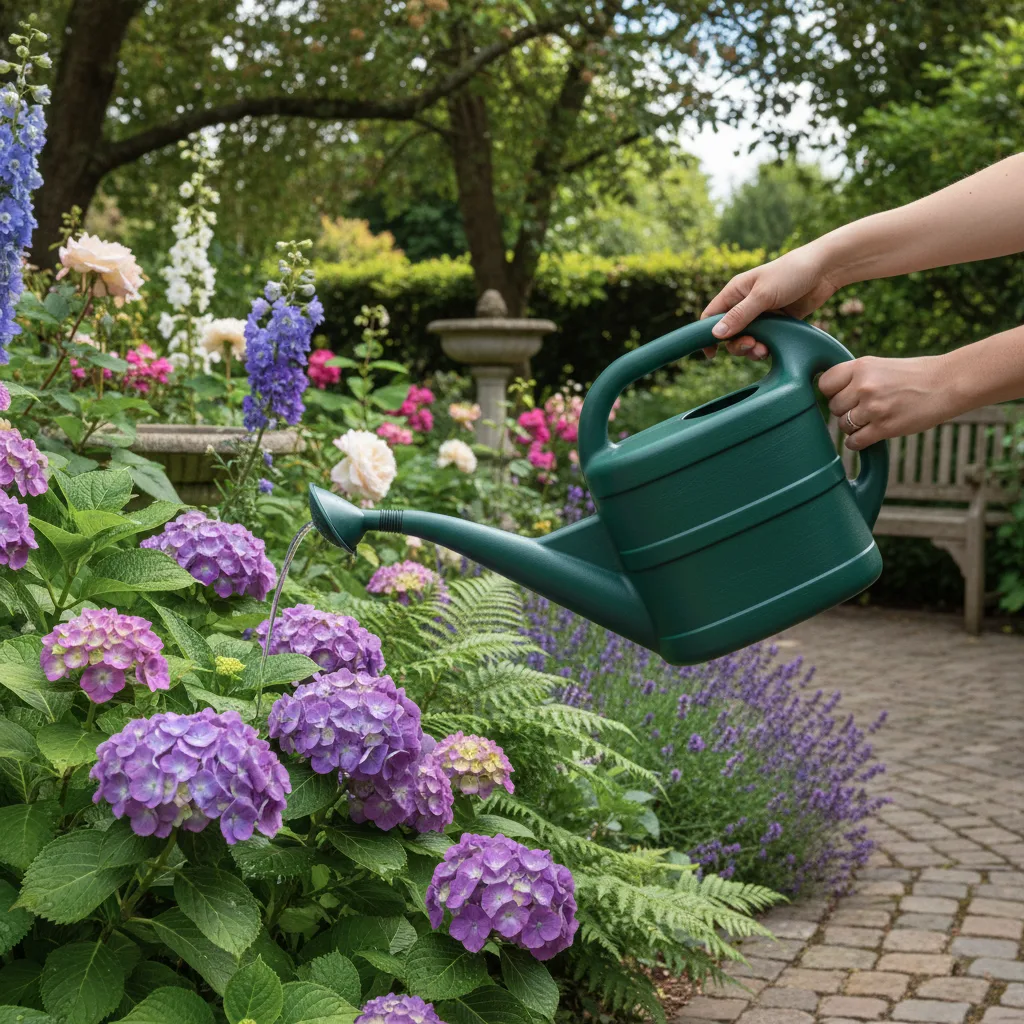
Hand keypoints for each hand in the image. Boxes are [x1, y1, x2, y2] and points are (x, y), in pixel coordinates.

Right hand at [699, 242, 842, 358]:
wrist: (825, 270)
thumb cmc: (791, 273)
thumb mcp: (763, 295)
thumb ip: (740, 315)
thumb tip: (716, 334)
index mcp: (735, 292)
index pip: (711, 316)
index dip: (707, 335)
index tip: (711, 354)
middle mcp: (745, 304)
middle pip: (729, 333)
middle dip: (737, 344)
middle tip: (752, 346)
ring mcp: (761, 314)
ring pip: (747, 340)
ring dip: (752, 349)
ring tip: (765, 350)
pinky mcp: (777, 322)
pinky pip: (764, 341)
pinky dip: (765, 348)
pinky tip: (773, 348)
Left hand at [822, 354, 956, 449]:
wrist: (947, 384)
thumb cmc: (913, 375)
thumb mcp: (880, 366)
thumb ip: (855, 377)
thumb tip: (829, 394)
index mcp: (861, 366)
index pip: (825, 384)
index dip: (831, 392)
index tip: (842, 395)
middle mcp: (864, 386)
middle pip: (833, 407)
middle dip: (845, 410)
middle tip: (863, 409)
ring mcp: (874, 407)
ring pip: (842, 425)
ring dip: (852, 427)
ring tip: (870, 420)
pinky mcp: (884, 427)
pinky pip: (854, 442)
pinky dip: (857, 443)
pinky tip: (867, 436)